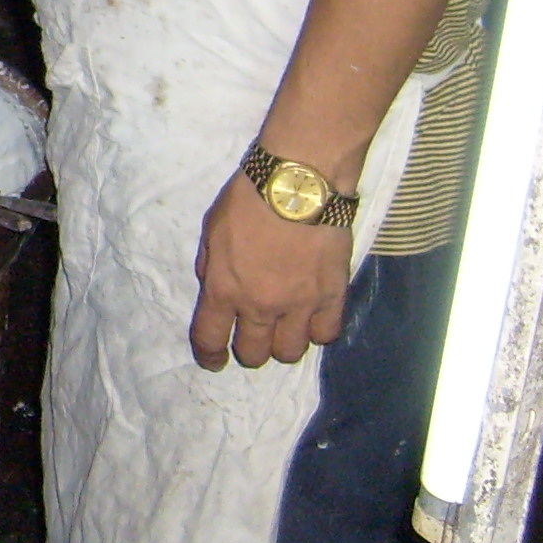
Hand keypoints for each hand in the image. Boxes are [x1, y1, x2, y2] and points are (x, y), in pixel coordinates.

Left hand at [189, 172, 351, 368]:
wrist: (298, 182)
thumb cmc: (248, 198)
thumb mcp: (212, 229)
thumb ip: (212, 266)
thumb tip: (216, 288)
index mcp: (225, 289)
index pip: (210, 339)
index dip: (209, 356)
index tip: (214, 361)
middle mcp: (260, 305)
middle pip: (254, 354)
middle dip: (250, 350)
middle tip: (254, 335)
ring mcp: (299, 304)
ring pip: (291, 352)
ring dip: (284, 343)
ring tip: (285, 327)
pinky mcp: (333, 296)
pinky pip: (326, 334)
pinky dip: (318, 331)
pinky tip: (313, 317)